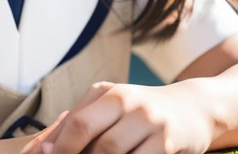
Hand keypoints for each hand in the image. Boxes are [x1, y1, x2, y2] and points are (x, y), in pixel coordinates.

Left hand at [18, 80, 213, 153]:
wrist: (191, 108)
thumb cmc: (140, 110)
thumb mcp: (111, 104)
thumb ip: (82, 118)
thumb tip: (46, 144)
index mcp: (109, 92)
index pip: (77, 123)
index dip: (59, 146)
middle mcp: (130, 104)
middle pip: (98, 143)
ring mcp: (151, 124)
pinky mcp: (168, 144)